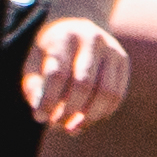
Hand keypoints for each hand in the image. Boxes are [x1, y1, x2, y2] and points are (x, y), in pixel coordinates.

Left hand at [19, 13, 129, 134]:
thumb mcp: (34, 65)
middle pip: (84, 84)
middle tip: (57, 124)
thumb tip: (43, 115)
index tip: (39, 117)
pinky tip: (88, 119)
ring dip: (89, 116)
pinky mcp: (122, 61)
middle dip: (69, 110)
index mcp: (64, 36)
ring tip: (73, 127)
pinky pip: (118, 94)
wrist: (76, 29)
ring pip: (106, 91)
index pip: (57, 75)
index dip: (48, 101)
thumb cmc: (49, 54)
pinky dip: (103, 113)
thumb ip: (35, 88)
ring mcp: (111, 48)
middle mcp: (91, 38)